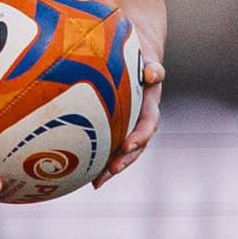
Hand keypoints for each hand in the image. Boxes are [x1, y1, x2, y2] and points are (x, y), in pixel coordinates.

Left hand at [97, 54, 163, 184]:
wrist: (135, 59)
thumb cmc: (137, 57)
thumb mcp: (146, 58)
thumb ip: (151, 67)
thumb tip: (152, 74)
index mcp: (150, 103)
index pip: (148, 123)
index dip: (140, 136)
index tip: (127, 146)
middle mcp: (142, 119)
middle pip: (137, 145)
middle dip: (126, 159)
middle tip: (112, 169)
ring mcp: (130, 126)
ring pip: (124, 152)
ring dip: (113, 167)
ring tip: (97, 182)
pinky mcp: (116, 130)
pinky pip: (110, 147)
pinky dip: (99, 162)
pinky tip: (85, 176)